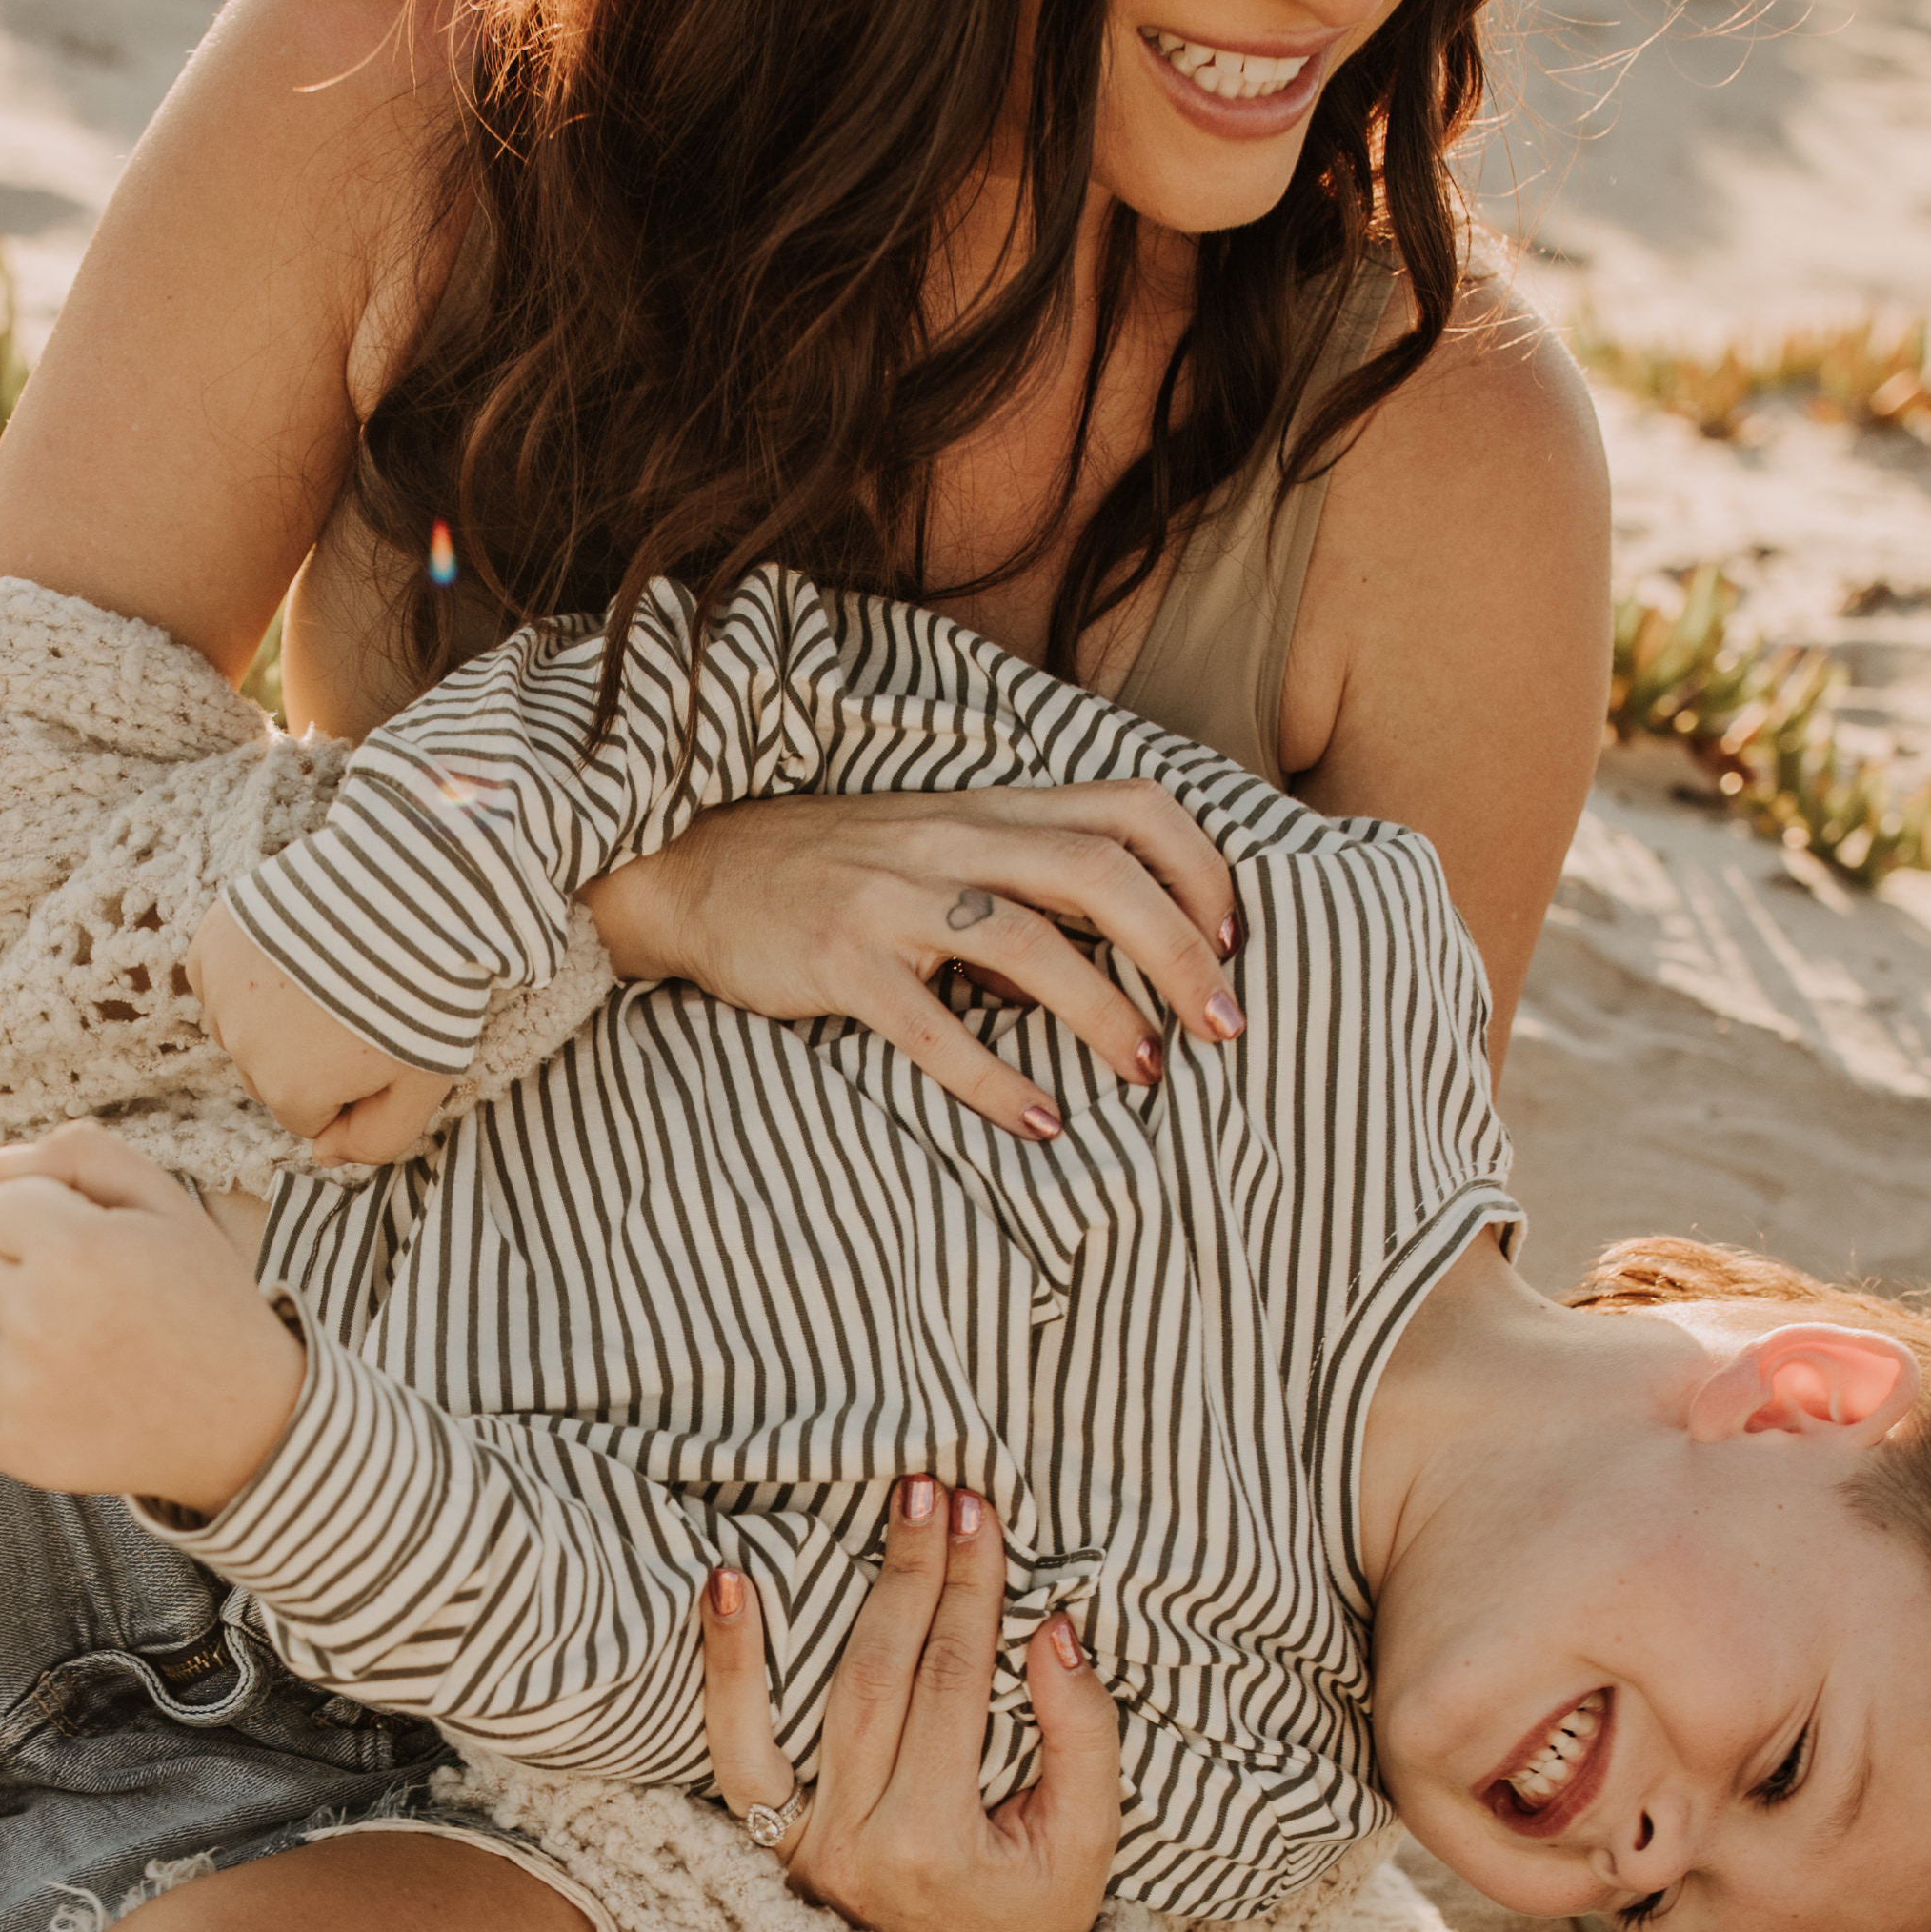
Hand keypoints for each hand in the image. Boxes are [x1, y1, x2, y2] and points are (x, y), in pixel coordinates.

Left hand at [0, 1122, 309, 1512]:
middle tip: (104, 1305)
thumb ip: (82, 1154)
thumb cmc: (203, 1299)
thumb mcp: (165, 1203)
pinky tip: (53, 1396)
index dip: (51, 1218)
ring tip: (83, 1350)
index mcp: (77, 1248)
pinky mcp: (15, 1449)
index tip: (102, 1250)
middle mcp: (41, 1320)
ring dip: (9, 1332)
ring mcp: (23, 1392)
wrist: (248, 1420)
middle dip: (32, 1271)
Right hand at [193, 900, 454, 1166]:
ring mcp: (221, 992)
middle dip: (304, 1054)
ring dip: (272, 1012)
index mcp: (291, 1092)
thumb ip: (377, 1139)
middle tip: (355, 1006)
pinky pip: (218, 979)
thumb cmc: (427, 991)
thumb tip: (323, 1156)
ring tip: (327, 973)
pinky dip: (246, 970)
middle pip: (268, 1074)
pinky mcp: (211, 942)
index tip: (376, 1047)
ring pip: (240, 1027)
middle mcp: (242, 1048)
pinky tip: (294, 949)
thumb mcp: (424, 1083)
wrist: (413, 892)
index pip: (306, 1115)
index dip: (344, 1087)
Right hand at [581, 786, 1246, 1143]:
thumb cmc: (832, 870)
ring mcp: (892, 897)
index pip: (1131, 807)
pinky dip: (995, 1079)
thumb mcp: (937, 848)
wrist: (694, 870)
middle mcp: (952, 840)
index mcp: (989, 810)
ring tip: (1147, 1073)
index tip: (1236, 939)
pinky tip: (1042, 1123)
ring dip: (1105, 1012)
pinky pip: (930, 1026)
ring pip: (1028, 943)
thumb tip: (1112, 968)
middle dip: (1181, 950)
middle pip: (1101, 873)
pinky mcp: (837, 959)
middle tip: (1225, 1026)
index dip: (1202, 868)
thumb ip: (1024, 884)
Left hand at [696, 1481, 1120, 1931]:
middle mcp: (852, 1844)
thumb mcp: (1090, 1840)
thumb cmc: (1037, 1910)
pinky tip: (725, 1588)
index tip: (980, 1515)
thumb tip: (1052, 1629)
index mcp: (932, 1842)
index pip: (951, 1685)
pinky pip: (731, 1752)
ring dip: (823, 1601)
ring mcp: (797, 1844)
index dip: (970, 1593)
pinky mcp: (766, 1839)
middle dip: (911, 1575)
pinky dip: (724, 1671)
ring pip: (796, 1706)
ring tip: (845, 1515)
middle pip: (878, 1677)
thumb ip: (1083, 1737)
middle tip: (933, 1488)